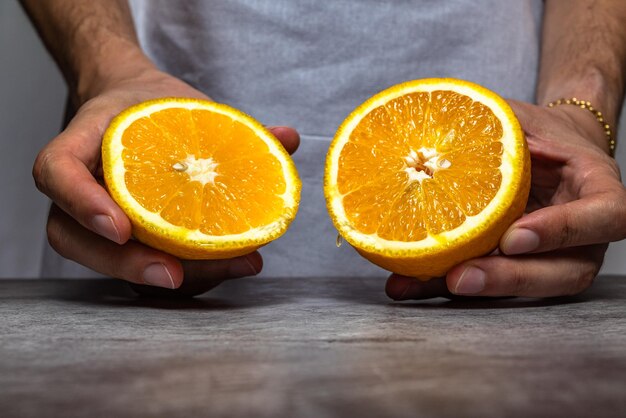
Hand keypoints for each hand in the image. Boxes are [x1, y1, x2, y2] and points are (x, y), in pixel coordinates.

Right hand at [34, 67, 299, 295]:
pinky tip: (239, 263)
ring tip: (235, 266)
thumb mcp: (183, 103)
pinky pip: (145, 266)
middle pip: (76, 240)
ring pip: (113, 265)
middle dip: (126, 265)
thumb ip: (234, 126)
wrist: (142, 114)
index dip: (82, 203)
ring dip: (171, 277)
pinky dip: (192, 273)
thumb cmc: (155, 108)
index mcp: (79, 147)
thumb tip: (288, 137)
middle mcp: (79, 192)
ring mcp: (97, 222)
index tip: (122, 226)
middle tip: (175, 274)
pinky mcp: (127, 242)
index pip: (57, 173)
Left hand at [386, 100, 625, 299]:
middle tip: (461, 276)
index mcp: (599, 192)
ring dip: (471, 292)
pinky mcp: (519, 270)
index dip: (563, 230)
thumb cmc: (540, 133)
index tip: (514, 236)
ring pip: (525, 291)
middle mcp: (586, 237)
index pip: (606, 217)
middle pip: (564, 273)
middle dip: (508, 279)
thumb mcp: (525, 119)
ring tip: (419, 284)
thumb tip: (436, 128)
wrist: (547, 152)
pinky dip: (444, 287)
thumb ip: (499, 125)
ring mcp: (555, 260)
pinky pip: (490, 286)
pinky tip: (405, 283)